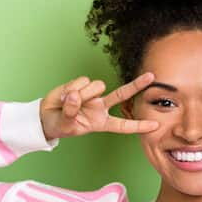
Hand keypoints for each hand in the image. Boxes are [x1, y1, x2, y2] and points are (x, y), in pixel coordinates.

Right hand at [40, 72, 159, 139]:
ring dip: (82, 93)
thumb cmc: (61, 125)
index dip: (139, 126)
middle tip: (151, 76)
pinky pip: (81, 81)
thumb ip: (71, 112)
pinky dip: (71, 88)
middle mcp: (100, 106)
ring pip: (97, 86)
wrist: (47, 116)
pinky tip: (64, 95)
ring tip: (67, 102)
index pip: (123, 125)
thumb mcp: (67, 125)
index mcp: (102, 123)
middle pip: (122, 94)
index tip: (155, 125)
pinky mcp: (82, 84)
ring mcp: (92, 94)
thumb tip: (75, 95)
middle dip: (137, 85)